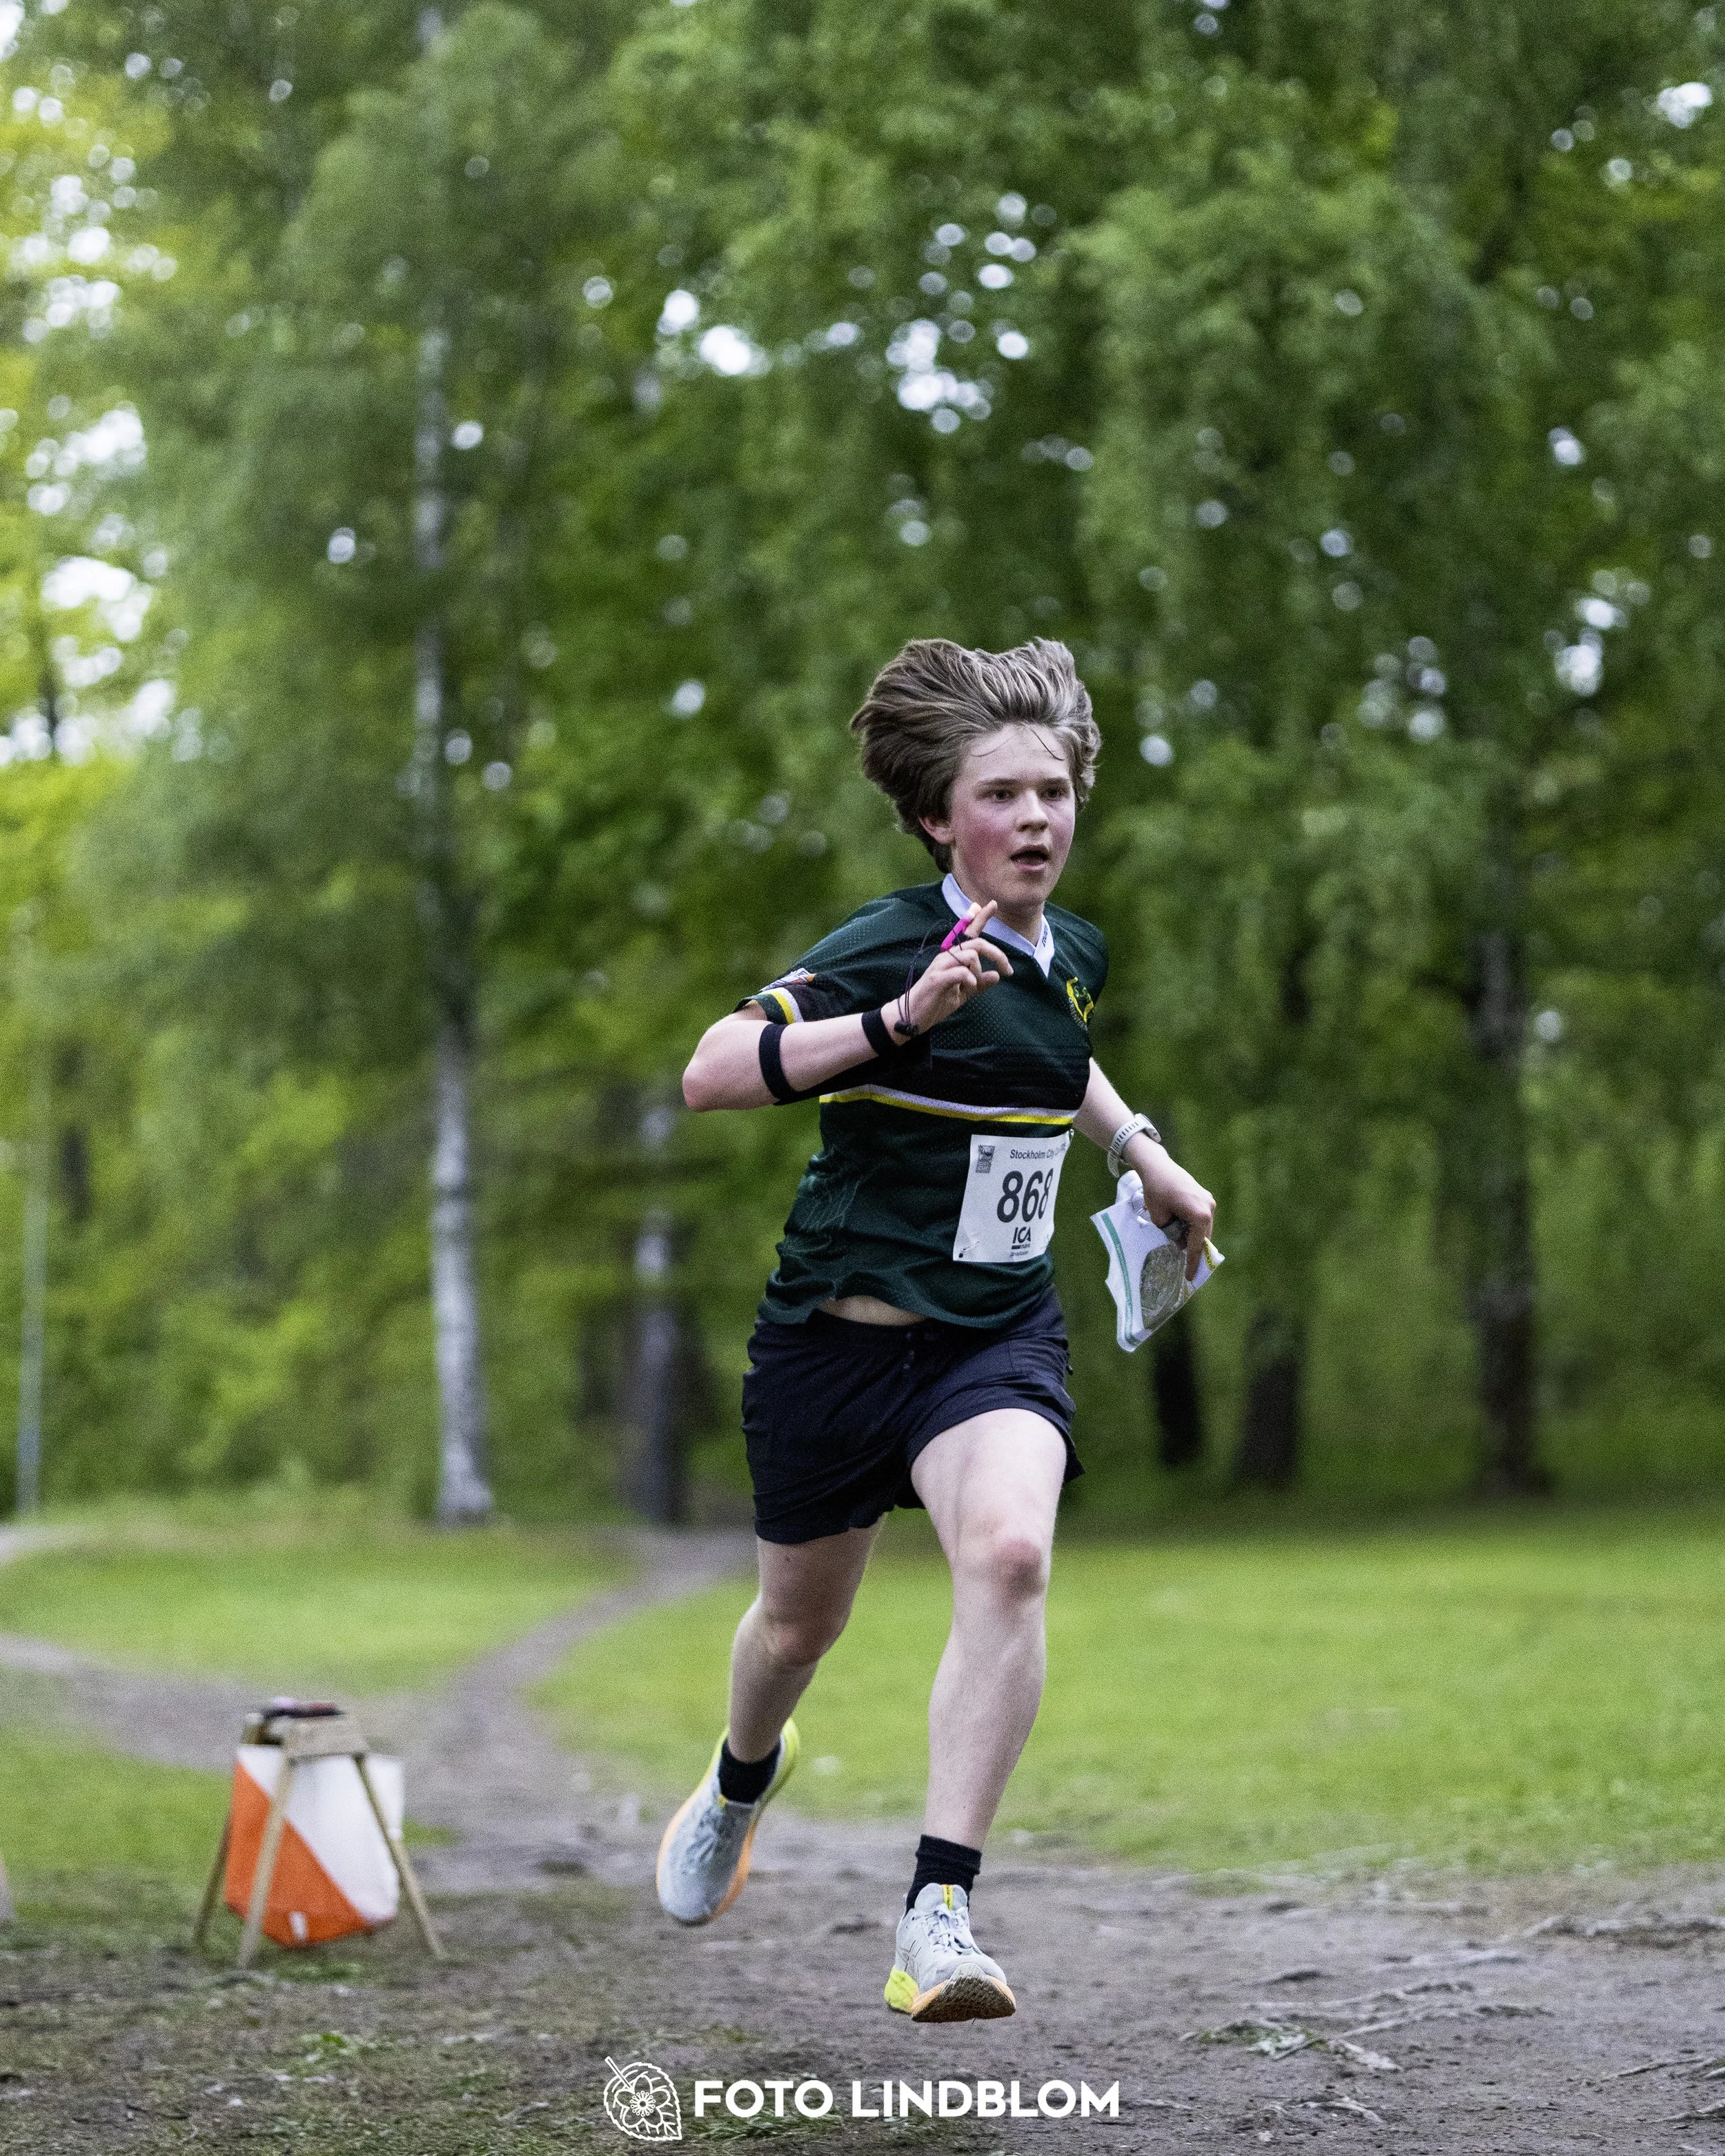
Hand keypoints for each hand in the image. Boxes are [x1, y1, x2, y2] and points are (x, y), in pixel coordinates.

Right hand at [891, 901, 1013, 1035]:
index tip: (992, 904)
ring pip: (970, 955)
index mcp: (953, 957)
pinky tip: (970, 988)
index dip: (980, 918)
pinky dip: (971, 979)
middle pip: (978, 943)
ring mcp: (940, 966)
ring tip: (973, 987)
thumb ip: (979, 984)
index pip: (968, 933)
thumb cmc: (937, 1002)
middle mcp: (947, 956)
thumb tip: (997, 975)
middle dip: (998, 955)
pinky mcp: (936, 978)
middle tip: (1008, 970)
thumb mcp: (963, 994)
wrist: (913, 1016)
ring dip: (979, 972)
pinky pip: (961, 971)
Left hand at [1127, 1137, 1216, 1281]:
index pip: (1197, 1245)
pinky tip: (1181, 1230)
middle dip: (1193, 1250)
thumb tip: (1180, 1245)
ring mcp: (1209, 1201)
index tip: (1190, 1277)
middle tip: (1185, 1265)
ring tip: (1178, 1244)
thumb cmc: (1156, 1191)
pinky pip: (1201, 1219)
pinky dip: (1193, 1227)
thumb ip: (1172, 1234)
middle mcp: (1209, 1208)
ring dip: (1192, 1237)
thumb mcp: (1160, 1218)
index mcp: (1200, 1215)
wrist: (1157, 1166)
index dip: (1193, 1263)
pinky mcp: (1205, 1197)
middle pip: (1203, 1237)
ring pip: (1203, 1228)